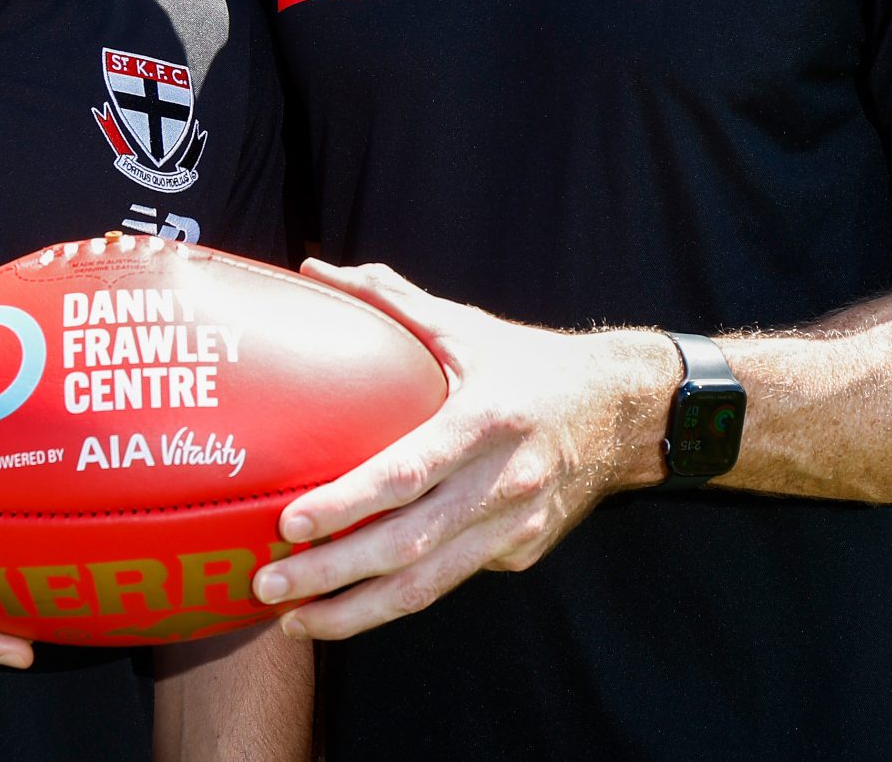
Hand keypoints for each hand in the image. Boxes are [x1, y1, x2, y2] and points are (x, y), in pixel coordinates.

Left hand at [250, 261, 675, 639]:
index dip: (347, 504)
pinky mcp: (521, 553)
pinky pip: (453, 579)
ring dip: (357, 611)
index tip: (289, 523)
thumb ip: (387, 297)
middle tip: (268, 584)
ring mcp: (516, 527)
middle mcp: (503, 483)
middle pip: (408, 547)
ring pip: (428, 587)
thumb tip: (313, 269)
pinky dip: (399, 596)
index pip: (407, 474)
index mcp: (484, 422)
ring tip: (295, 622)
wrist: (623, 412)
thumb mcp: (465, 325)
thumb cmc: (530, 364)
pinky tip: (350, 602)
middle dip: (332, 575)